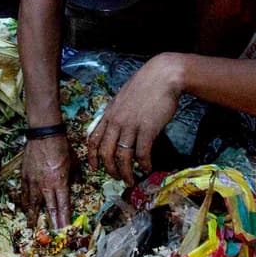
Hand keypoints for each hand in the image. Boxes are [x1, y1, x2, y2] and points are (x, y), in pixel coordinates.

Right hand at [21, 134, 72, 227]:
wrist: (44, 134)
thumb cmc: (62, 146)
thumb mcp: (75, 161)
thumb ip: (76, 175)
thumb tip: (77, 183)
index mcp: (61, 182)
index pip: (63, 205)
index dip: (64, 219)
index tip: (64, 230)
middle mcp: (47, 185)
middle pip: (50, 208)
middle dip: (52, 222)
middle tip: (52, 235)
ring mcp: (34, 182)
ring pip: (34, 203)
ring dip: (34, 216)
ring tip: (33, 227)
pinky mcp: (25, 176)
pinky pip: (25, 193)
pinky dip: (25, 203)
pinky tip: (25, 209)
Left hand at [87, 54, 182, 183]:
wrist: (163, 76)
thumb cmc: (146, 85)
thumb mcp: (123, 98)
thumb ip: (117, 114)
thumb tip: (116, 128)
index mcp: (109, 114)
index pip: (93, 139)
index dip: (92, 156)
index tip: (95, 168)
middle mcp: (116, 122)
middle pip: (106, 152)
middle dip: (110, 169)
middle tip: (116, 178)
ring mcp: (131, 126)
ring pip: (122, 157)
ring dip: (126, 172)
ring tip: (131, 180)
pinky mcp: (147, 129)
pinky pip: (142, 153)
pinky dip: (144, 164)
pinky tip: (147, 168)